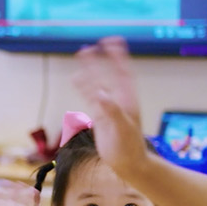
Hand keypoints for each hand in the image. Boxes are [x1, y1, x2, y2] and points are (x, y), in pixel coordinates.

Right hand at [73, 37, 148, 173]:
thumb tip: (99, 93)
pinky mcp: (100, 116)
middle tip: (91, 45)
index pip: (123, 73)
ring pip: (97, 83)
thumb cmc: (130, 147)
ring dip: (90, 70)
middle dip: (101, 59)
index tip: (111, 41)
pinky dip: (83, 87)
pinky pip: (90, 97)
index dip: (118, 57)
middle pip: (108, 74)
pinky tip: (76, 78)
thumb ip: (112, 110)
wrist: (128, 163)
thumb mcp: (123, 127)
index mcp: (128, 99)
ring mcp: (109, 107)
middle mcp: (119, 100)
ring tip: (82, 54)